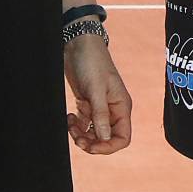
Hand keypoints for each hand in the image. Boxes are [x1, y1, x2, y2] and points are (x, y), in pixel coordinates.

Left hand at [63, 34, 131, 154]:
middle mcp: (112, 110)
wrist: (78, 44)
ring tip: (71, 126)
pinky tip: (69, 117)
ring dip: (82, 135)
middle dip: (92, 142)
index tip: (91, 147)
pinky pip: (84, 124)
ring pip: (94, 133)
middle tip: (77, 138)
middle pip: (107, 138)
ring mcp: (99, 108)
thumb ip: (101, 114)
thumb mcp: (96, 89)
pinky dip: (76, 126)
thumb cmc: (92, 62)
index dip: (108, 147)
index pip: (123, 137)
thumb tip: (104, 139)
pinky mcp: (87, 104)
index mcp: (121, 107)